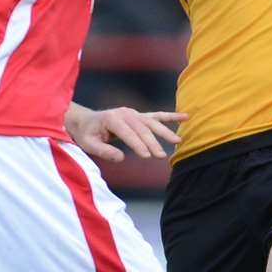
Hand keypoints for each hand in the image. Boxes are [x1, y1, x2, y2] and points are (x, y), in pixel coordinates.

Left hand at [67, 105, 185, 161]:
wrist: (85, 120)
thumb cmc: (86, 134)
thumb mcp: (89, 144)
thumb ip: (103, 151)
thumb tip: (121, 158)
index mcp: (112, 118)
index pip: (128, 132)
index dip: (138, 144)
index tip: (147, 156)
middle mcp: (125, 113)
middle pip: (142, 128)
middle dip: (153, 142)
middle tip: (161, 156)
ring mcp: (134, 113)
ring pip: (152, 123)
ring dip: (165, 131)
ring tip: (178, 141)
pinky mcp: (139, 116)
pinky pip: (157, 116)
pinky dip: (171, 116)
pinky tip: (186, 117)